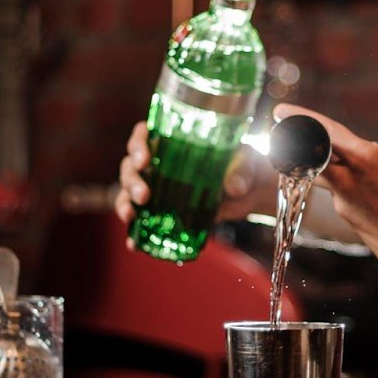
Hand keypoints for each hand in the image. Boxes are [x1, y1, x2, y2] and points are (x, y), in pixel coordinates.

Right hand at [114, 122, 276, 245]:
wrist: (252, 193)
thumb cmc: (244, 166)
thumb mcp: (245, 162)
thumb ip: (240, 170)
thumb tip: (234, 187)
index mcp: (173, 142)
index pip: (143, 135)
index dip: (138, 144)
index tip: (145, 159)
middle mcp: (159, 163)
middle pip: (131, 166)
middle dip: (132, 180)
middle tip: (144, 195)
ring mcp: (159, 188)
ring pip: (128, 192)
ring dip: (125, 203)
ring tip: (132, 216)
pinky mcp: (164, 212)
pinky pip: (142, 221)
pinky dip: (135, 233)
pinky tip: (134, 243)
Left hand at [273, 93, 377, 319]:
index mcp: (366, 160)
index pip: (324, 133)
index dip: (300, 120)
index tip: (281, 111)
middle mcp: (349, 181)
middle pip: (309, 156)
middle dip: (294, 142)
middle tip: (282, 131)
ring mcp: (344, 203)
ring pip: (322, 176)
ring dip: (318, 164)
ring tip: (323, 155)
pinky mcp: (348, 220)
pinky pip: (338, 195)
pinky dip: (342, 184)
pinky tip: (363, 189)